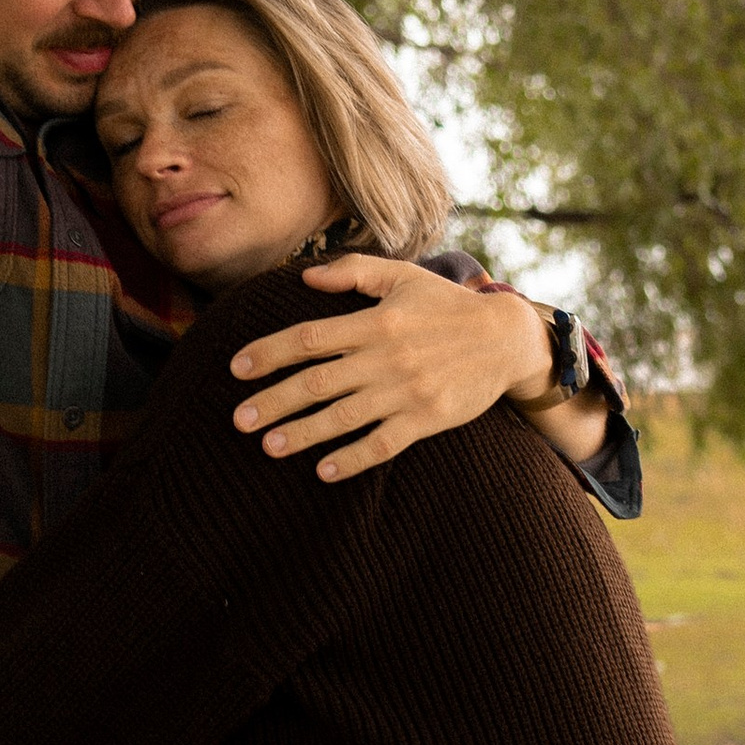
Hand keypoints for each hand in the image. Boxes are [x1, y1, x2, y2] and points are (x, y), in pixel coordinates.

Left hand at [230, 257, 553, 479]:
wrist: (507, 338)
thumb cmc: (447, 305)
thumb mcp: (403, 276)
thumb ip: (353, 272)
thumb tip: (305, 276)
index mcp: (375, 321)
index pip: (309, 338)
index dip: (269, 353)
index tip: (238, 368)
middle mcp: (386, 358)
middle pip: (316, 383)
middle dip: (273, 401)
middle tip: (238, 419)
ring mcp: (406, 391)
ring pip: (343, 417)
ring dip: (302, 434)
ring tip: (268, 447)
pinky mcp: (427, 419)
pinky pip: (383, 444)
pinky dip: (352, 459)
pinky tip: (324, 471)